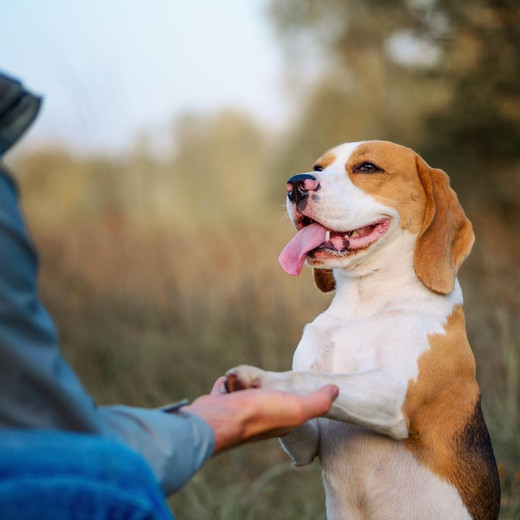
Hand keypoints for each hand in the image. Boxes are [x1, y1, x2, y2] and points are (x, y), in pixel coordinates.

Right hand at [184, 377, 338, 453]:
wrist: (218, 419)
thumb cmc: (258, 414)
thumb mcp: (297, 408)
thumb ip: (318, 402)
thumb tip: (336, 390)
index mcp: (280, 422)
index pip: (290, 404)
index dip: (290, 392)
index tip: (287, 384)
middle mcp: (259, 419)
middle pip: (264, 394)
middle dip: (261, 384)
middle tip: (259, 384)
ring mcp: (238, 413)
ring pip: (244, 390)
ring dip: (243, 381)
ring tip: (242, 382)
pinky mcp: (220, 405)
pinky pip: (225, 389)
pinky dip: (226, 385)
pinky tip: (227, 384)